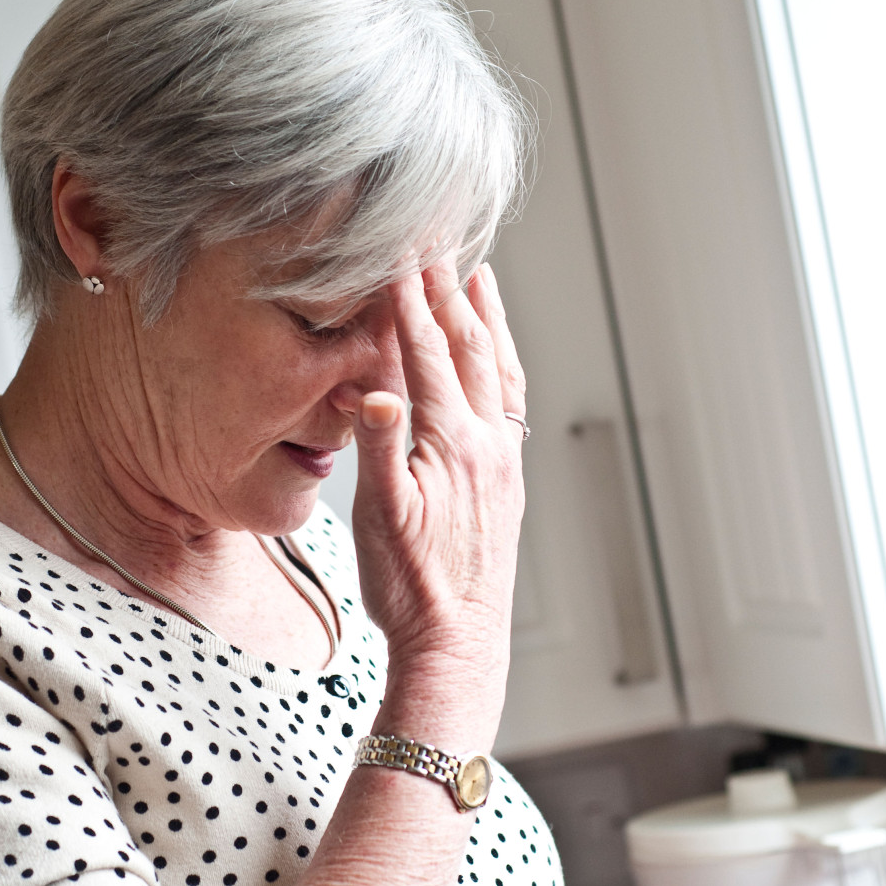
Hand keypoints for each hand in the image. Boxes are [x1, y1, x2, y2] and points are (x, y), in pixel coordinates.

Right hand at [349, 261, 527, 677]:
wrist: (458, 643)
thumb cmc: (410, 587)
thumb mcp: (380, 520)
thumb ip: (378, 449)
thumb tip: (372, 391)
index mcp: (452, 444)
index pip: (426, 355)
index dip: (409, 302)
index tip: (397, 256)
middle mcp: (489, 443)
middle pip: (468, 348)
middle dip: (449, 291)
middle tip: (435, 242)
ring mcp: (505, 458)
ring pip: (499, 369)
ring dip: (487, 318)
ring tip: (480, 275)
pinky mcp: (509, 477)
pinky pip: (512, 400)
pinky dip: (504, 363)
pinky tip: (497, 355)